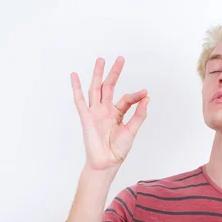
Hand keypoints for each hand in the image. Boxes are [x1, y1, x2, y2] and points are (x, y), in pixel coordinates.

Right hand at [71, 56, 148, 170]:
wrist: (106, 163)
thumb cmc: (118, 150)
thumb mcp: (132, 130)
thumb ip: (139, 114)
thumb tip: (147, 98)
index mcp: (117, 114)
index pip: (126, 99)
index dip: (136, 95)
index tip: (145, 93)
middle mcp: (105, 111)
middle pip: (109, 87)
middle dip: (114, 73)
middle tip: (120, 58)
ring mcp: (95, 112)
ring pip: (95, 89)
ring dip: (98, 74)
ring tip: (100, 60)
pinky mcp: (86, 117)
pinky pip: (79, 100)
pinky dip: (76, 88)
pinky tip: (74, 75)